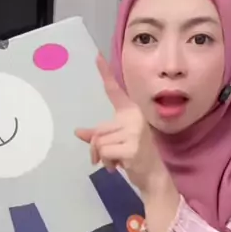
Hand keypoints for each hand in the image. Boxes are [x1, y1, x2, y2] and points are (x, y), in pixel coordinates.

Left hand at [75, 54, 168, 195]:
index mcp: (131, 112)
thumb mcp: (116, 142)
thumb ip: (98, 136)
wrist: (153, 176)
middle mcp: (134, 117)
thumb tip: (78, 131)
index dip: (106, 73)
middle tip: (108, 158)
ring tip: (116, 162)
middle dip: (96, 147)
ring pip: (99, 141)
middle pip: (98, 130)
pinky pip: (104, 151)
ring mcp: (135, 131)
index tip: (97, 56)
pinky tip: (118, 166)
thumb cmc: (135, 157)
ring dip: (102, 157)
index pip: (115, 91)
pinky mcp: (133, 147)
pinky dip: (107, 162)